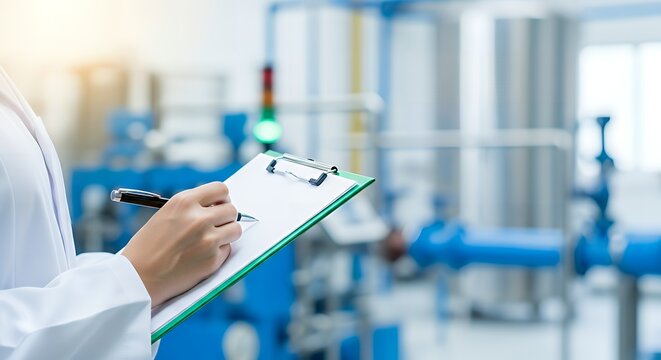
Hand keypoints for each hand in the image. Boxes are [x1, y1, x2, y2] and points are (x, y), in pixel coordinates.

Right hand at [122, 182, 241, 305]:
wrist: (137, 278)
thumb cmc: (147, 248)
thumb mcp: (165, 215)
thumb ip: (191, 209)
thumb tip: (217, 207)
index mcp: (184, 202)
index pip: (220, 189)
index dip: (222, 199)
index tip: (219, 206)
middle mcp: (199, 218)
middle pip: (232, 210)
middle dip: (226, 218)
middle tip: (216, 226)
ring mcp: (208, 239)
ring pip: (235, 229)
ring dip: (227, 235)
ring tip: (209, 242)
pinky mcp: (213, 259)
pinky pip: (227, 250)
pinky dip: (218, 253)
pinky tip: (200, 257)